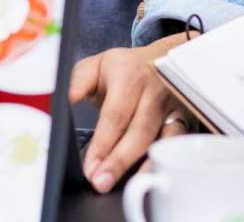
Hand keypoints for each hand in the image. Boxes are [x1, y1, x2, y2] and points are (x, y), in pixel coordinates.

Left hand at [69, 32, 191, 193]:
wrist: (161, 57)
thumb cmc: (123, 67)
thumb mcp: (96, 66)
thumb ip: (76, 83)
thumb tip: (58, 100)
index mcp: (127, 76)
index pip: (114, 114)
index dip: (103, 143)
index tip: (90, 166)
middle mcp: (152, 92)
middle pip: (138, 132)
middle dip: (119, 161)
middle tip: (101, 182)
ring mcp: (172, 107)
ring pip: (160, 141)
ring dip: (142, 167)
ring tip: (124, 187)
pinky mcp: (185, 120)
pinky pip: (178, 145)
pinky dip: (167, 163)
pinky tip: (153, 177)